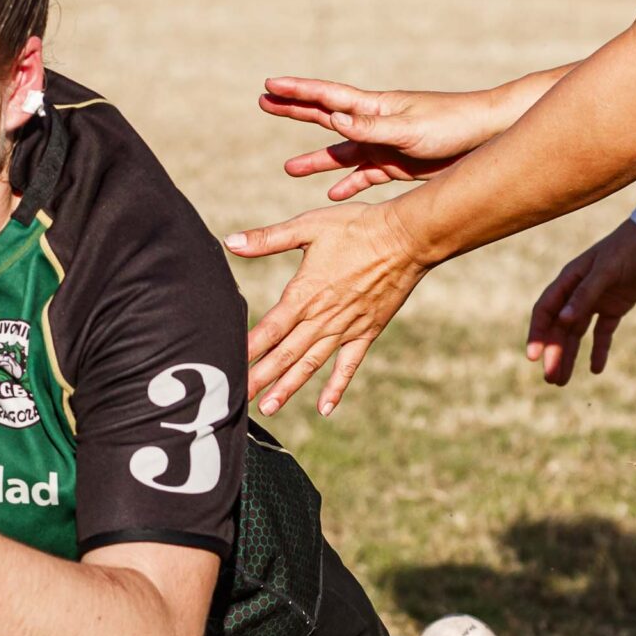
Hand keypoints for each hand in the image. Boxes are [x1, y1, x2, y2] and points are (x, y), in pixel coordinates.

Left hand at [229, 199, 429, 416]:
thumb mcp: (308, 226)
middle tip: (236, 397)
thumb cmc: (356, 226)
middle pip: (285, 354)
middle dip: (260, 377)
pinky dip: (336, 387)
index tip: (229, 365)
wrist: (406, 238)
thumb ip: (268, 238)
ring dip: (288, 386)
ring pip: (311, 364)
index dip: (249, 348)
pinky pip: (348, 365)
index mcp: (305, 293)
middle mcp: (323, 317)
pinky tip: (325, 408)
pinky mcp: (367, 332)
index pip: (270, 328)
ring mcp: (346, 328)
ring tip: (268, 408)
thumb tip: (229, 241)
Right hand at [259, 77, 506, 200]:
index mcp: (373, 108)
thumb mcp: (409, 129)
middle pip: (325, 117)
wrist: (486, 135)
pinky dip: (349, 185)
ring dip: (316, 160)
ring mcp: (383, 144)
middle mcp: (373, 123)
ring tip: (289, 168)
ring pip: (341, 153)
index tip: (269, 85)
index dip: (297, 91)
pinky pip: (365, 176)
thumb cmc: (451, 125)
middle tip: (264, 103)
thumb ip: (371, 128)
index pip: (327, 96)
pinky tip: (333, 196)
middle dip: (295, 112)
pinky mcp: (396, 164)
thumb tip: (333, 118)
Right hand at [525, 221, 635, 386]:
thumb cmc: (629, 247)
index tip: (534, 357)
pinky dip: (599, 349)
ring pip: (577, 333)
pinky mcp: (617, 306)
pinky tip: (596, 369)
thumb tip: (563, 321)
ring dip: (569, 355)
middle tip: (551, 380)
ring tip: (562, 381)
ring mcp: (597, 300)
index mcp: (569, 280)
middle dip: (554, 353)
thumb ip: (585, 294)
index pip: (545, 311)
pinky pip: (603, 332)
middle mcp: (579, 292)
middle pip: (560, 328)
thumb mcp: (607, 269)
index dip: (538, 334)